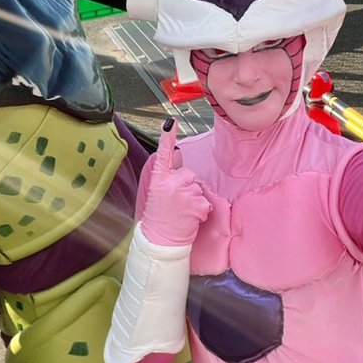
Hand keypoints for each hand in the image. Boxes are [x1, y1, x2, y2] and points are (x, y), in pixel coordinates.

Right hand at [140, 119, 211, 246]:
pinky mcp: (196, 204)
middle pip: (188, 173)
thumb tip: (177, 153)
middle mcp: (170, 183)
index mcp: (158, 179)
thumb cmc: (159, 217)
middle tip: (176, 203)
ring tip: (181, 212)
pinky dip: (200, 211)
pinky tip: (189, 218)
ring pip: (198, 188)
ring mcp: (184, 193)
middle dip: (186, 186)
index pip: (163, 154)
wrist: (160, 240)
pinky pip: (204, 202)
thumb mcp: (158, 193)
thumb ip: (169, 175)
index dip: (167, 137)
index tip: (170, 122)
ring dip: (194, 200)